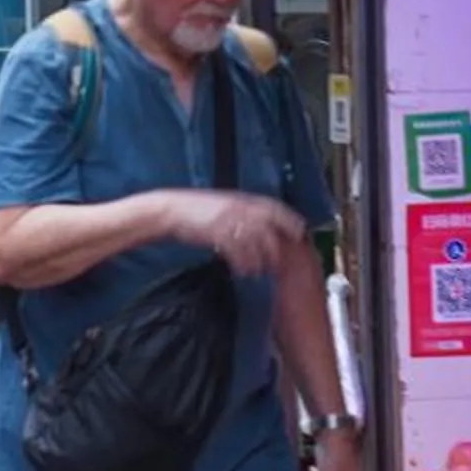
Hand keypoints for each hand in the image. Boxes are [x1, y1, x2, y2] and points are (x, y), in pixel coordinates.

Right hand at [180, 191, 306, 275]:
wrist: (169, 209)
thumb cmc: (194, 209)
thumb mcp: (222, 205)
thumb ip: (240, 210)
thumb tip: (258, 223)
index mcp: (241, 199)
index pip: (274, 207)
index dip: (290, 220)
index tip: (300, 232)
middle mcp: (238, 207)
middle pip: (270, 225)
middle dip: (279, 244)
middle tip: (282, 261)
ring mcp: (229, 218)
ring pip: (256, 240)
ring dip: (261, 258)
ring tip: (260, 271)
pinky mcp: (217, 231)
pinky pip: (237, 250)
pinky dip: (243, 263)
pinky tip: (242, 271)